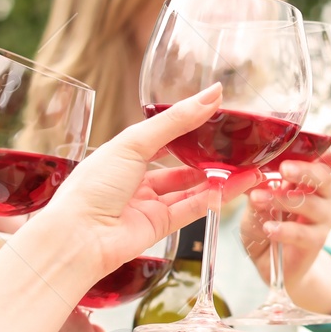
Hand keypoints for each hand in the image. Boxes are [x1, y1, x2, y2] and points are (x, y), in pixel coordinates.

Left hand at [23, 85, 258, 282]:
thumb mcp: (134, 142)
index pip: (163, 136)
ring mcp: (149, 204)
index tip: (218, 114)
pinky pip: (193, 209)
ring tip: (250, 166)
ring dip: (220, 178)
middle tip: (239, 144)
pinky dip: (214, 198)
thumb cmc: (94, 185)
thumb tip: (212, 94)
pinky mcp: (160, 227)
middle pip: (181, 165)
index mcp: (123, 154)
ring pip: (192, 188)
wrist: (80, 237)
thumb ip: (176, 121)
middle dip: (209, 156)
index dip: (190, 126)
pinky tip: (235, 186)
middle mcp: (136, 179)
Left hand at [239, 134, 330, 287]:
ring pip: (310, 204)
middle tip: (284, 168)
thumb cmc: (265, 221)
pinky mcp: (316, 241)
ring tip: (258, 199)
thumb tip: (254, 174)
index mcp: (313, 179)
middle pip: (325, 177)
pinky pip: (302, 233)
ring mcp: (323, 219)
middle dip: (305, 171)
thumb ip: (260, 187)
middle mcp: (324, 196)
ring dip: (282, 199)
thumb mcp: (257, 199)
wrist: (269, 261)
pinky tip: (268, 228)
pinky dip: (283, 229)